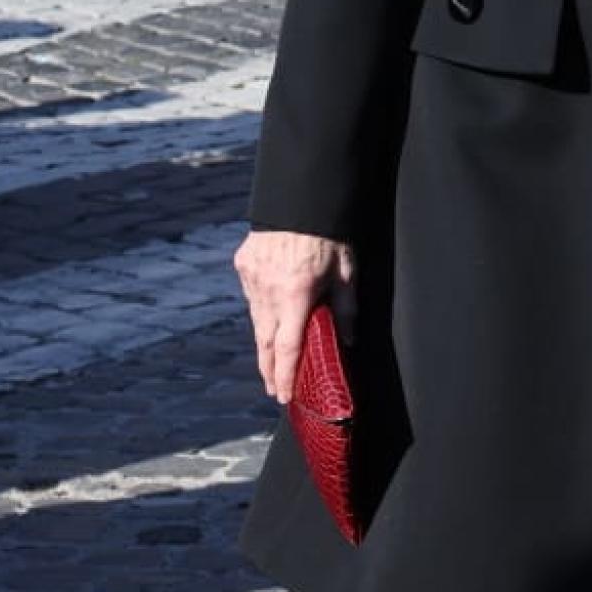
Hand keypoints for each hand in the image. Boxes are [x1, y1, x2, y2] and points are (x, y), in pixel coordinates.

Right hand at [234, 229, 354, 404]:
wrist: (299, 195)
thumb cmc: (329, 233)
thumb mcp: (346, 270)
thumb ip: (347, 308)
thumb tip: (348, 341)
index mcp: (296, 294)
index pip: (289, 347)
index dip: (286, 375)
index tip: (284, 396)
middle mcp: (268, 290)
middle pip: (265, 342)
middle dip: (270, 370)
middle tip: (274, 390)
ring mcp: (252, 278)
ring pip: (256, 321)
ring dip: (264, 344)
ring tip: (271, 363)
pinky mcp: (243, 265)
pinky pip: (252, 296)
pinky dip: (261, 310)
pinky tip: (269, 317)